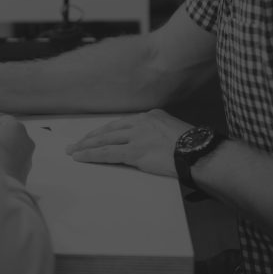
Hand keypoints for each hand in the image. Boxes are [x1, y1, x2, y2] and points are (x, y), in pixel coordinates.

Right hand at [0, 109, 33, 183]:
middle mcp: (26, 137)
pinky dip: (9, 159)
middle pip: (8, 131)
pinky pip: (17, 157)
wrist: (0, 187)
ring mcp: (29, 152)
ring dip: (3, 148)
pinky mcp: (29, 165)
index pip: (0, 119)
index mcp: (15, 126)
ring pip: (13, 145)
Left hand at [65, 109, 191, 176]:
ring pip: (105, 140)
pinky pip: (108, 153)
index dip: (106, 130)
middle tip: (76, 143)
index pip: (122, 123)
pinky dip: (92, 155)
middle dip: (91, 137)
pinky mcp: (135, 151)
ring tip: (73, 151)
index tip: (95, 135)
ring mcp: (137, 136)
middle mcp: (141, 123)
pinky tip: (81, 157)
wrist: (199, 152)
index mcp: (150, 116)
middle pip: (110, 129)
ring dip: (86, 146)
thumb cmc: (193, 147)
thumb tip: (151, 145)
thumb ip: (158, 135)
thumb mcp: (173, 132)